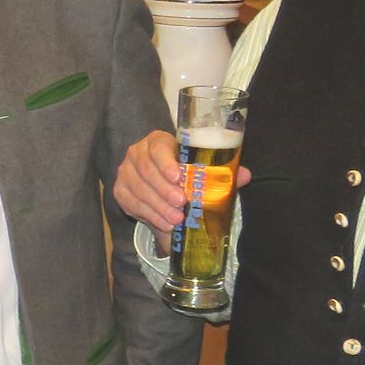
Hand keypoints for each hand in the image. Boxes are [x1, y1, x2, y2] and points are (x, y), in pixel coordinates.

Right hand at [114, 129, 250, 251]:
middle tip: (181, 204)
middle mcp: (137, 152)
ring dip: (158, 206)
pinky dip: (149, 215)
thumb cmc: (185, 174)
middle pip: (147, 171)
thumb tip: (244, 175)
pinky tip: (163, 223)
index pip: (157, 148)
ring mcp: (126, 171)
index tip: (179, 179)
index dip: (166, 163)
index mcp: (157, 141)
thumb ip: (221, 172)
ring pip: (139, 189)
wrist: (162, 186)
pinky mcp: (119, 189)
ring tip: (175, 219)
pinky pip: (131, 203)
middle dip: (164, 190)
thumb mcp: (202, 171)